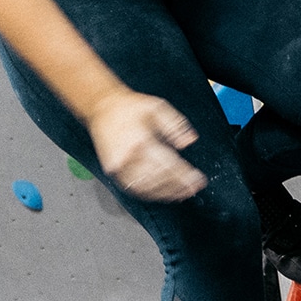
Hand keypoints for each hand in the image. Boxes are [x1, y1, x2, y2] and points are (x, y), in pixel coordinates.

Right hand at [87, 90, 206, 201]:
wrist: (102, 107)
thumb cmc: (129, 107)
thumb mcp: (156, 106)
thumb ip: (175, 124)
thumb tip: (189, 141)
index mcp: (139, 139)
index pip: (167, 164)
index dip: (185, 175)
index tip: (198, 180)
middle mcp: (127, 156)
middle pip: (158, 178)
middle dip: (178, 186)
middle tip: (193, 189)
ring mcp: (118, 167)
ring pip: (146, 188)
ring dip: (166, 193)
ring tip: (182, 194)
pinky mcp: (113, 173)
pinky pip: (134, 189)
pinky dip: (150, 194)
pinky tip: (162, 193)